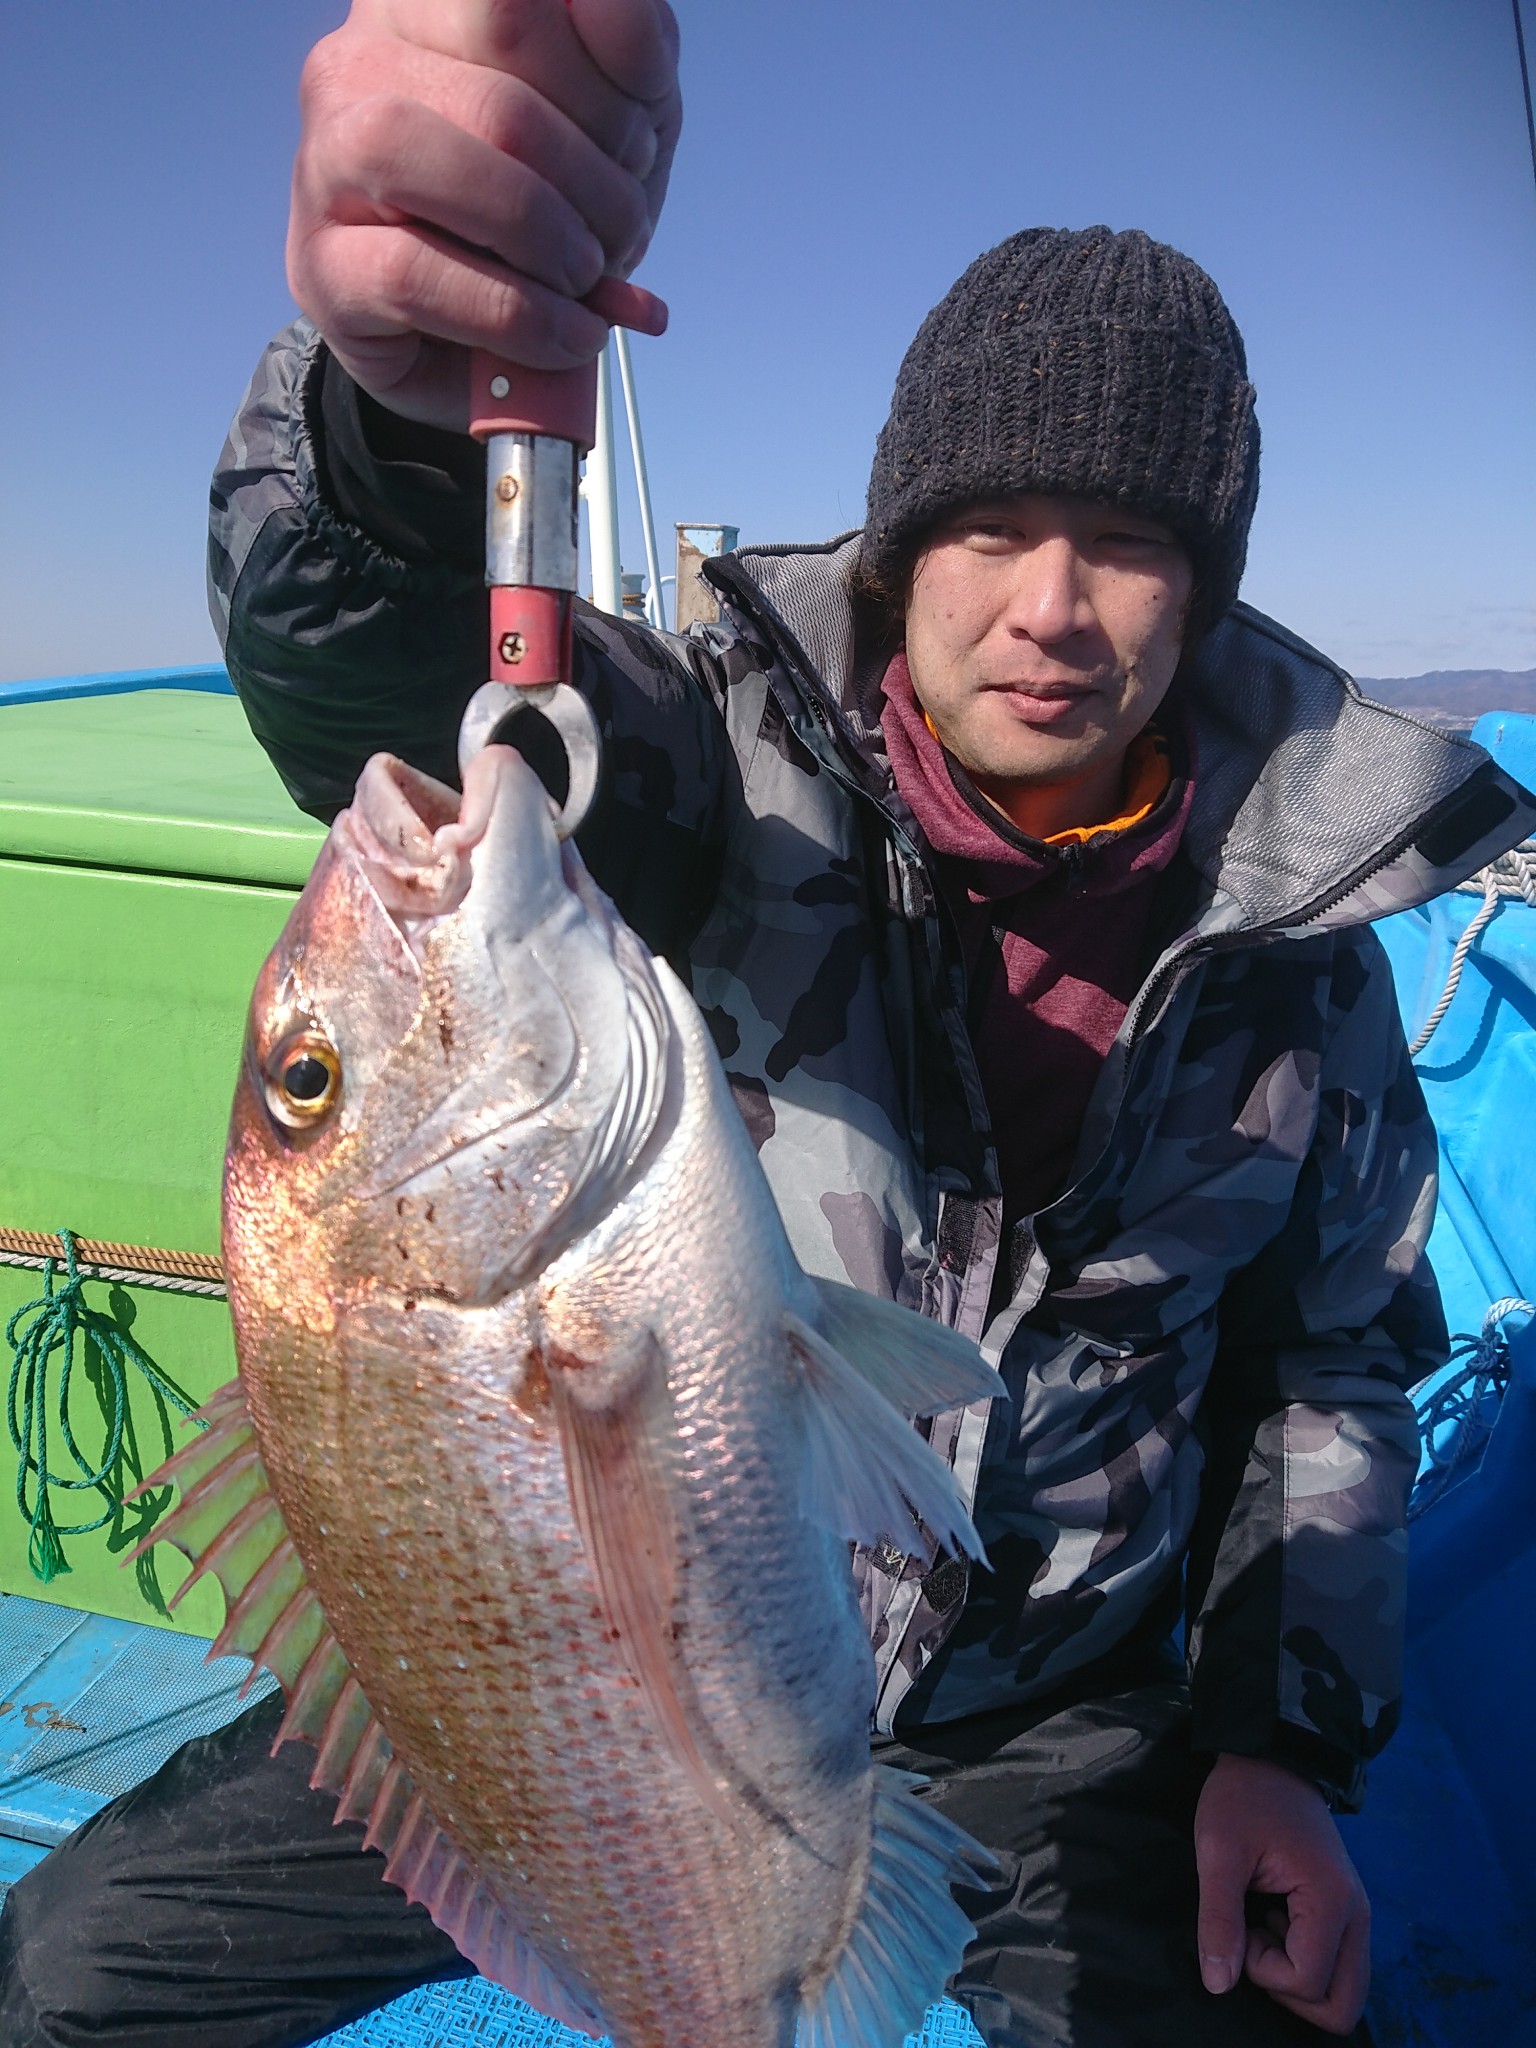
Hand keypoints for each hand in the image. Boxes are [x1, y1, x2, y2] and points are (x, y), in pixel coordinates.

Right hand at [288, 0, 680, 425]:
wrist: (493, 341)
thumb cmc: (552, 209)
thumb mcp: (622, 111)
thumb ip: (628, 45)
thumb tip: (615, 18)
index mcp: (427, 3)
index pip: (513, 6)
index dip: (604, 84)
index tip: (638, 145)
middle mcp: (358, 59)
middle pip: (494, 98)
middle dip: (591, 183)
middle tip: (622, 229)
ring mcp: (325, 161)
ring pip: (415, 159)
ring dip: (540, 238)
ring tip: (585, 278)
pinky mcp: (322, 268)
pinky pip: (409, 276)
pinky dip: (512, 315)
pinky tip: (562, 333)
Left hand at [1194, 1753, 1369, 2035]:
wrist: (1270, 1757)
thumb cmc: (1242, 1798)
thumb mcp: (1218, 1852)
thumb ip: (1219, 1920)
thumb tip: (1218, 1986)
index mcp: (1332, 1901)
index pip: (1307, 1982)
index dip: (1262, 1969)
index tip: (1239, 1924)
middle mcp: (1358, 1916)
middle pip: (1341, 2007)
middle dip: (1289, 1994)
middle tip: (1253, 1945)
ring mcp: (1357, 1916)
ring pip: (1342, 1992)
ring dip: (1297, 1980)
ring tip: (1262, 1929)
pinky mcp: (1346, 1912)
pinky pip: (1336, 1967)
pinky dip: (1304, 1963)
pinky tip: (1273, 1922)